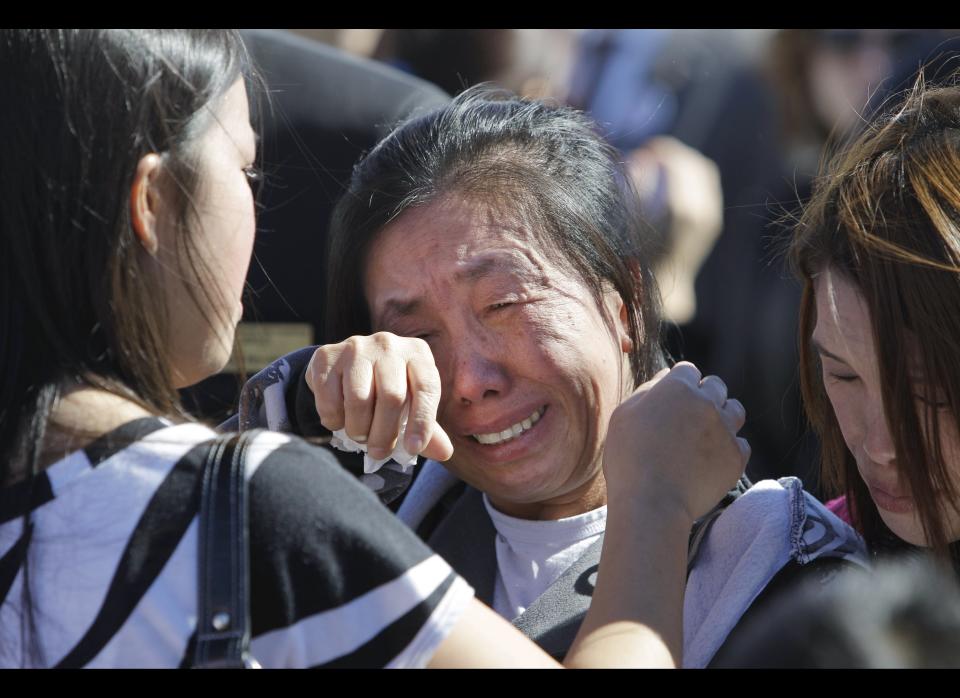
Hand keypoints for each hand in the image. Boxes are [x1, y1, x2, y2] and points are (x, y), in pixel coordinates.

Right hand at [304, 333, 453, 460]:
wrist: (346, 366)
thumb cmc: (388, 389)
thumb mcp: (412, 404)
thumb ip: (428, 429)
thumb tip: (445, 452)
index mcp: (417, 353)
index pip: (427, 388)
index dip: (422, 422)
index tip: (413, 449)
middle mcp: (389, 344)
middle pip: (392, 396)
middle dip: (385, 433)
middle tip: (379, 452)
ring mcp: (356, 346)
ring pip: (359, 398)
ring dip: (358, 428)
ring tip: (360, 436)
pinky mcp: (326, 355)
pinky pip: (329, 397)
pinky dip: (333, 419)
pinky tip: (338, 421)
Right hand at [603, 362, 748, 523]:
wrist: (652, 502)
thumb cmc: (629, 459)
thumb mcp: (623, 416)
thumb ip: (646, 391)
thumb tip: (664, 376)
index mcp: (677, 388)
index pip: (688, 371)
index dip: (679, 383)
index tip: (672, 400)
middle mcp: (707, 403)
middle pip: (716, 386)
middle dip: (704, 396)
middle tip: (689, 416)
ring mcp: (725, 429)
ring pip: (735, 410)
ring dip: (723, 416)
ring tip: (705, 434)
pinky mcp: (736, 456)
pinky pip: (741, 443)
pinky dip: (729, 448)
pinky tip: (712, 459)